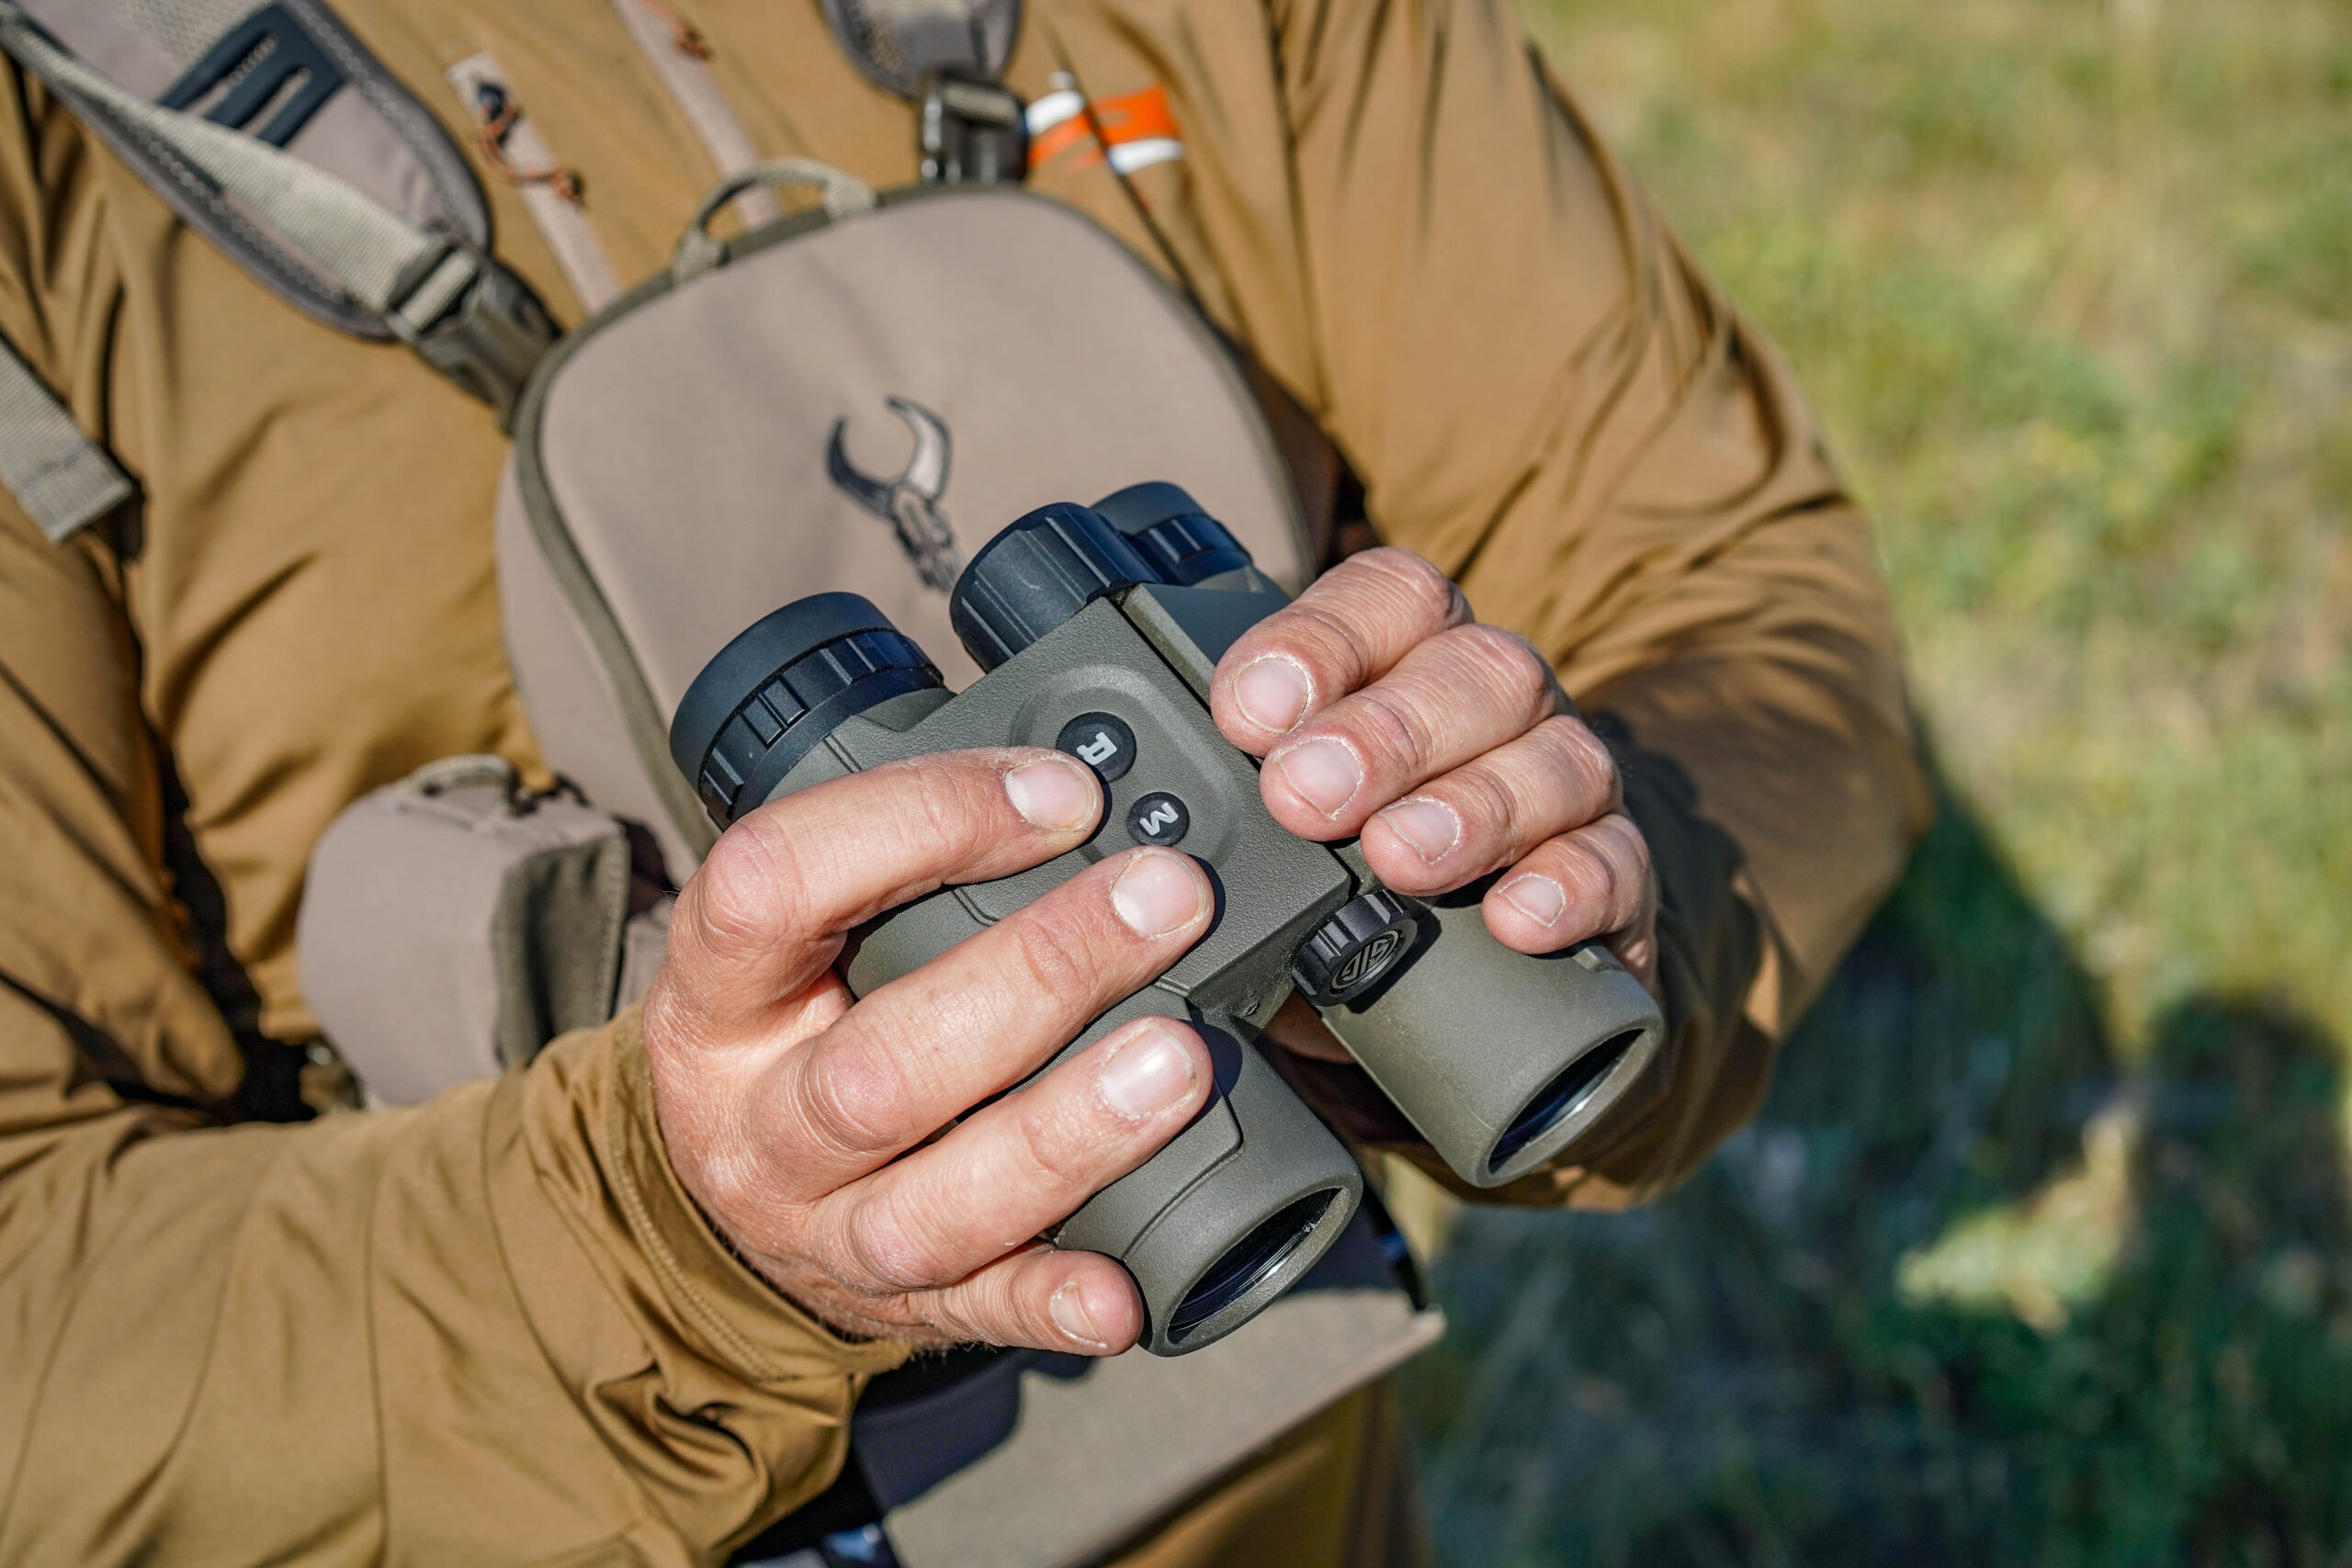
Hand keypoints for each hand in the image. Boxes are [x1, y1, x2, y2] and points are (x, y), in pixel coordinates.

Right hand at [640, 748, 1216, 1353]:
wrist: (729, 1194)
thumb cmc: (794, 1021)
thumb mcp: (794, 933)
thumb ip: (899, 863)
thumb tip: (1076, 789)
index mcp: (717, 993)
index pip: (775, 884)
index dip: (921, 823)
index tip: (1060, 793)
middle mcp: (754, 1122)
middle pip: (878, 1066)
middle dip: (1039, 974)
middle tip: (1167, 902)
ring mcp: (820, 1229)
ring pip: (932, 1205)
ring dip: (1066, 1132)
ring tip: (1178, 1064)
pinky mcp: (896, 1310)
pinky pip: (978, 1316)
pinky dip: (1053, 1304)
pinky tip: (1122, 1290)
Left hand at [1211, 547, 1657, 984]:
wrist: (1467, 1001)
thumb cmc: (1351, 889)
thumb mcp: (1279, 841)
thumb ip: (1235, 814)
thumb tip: (1155, 838)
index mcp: (1412, 661)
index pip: (1387, 597)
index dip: (1319, 641)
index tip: (1248, 713)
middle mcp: (1499, 708)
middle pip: (1476, 671)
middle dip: (1385, 731)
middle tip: (1304, 795)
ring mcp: (1568, 787)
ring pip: (1555, 758)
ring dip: (1471, 807)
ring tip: (1398, 859)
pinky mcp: (1619, 881)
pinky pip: (1615, 865)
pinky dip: (1568, 886)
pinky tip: (1514, 918)